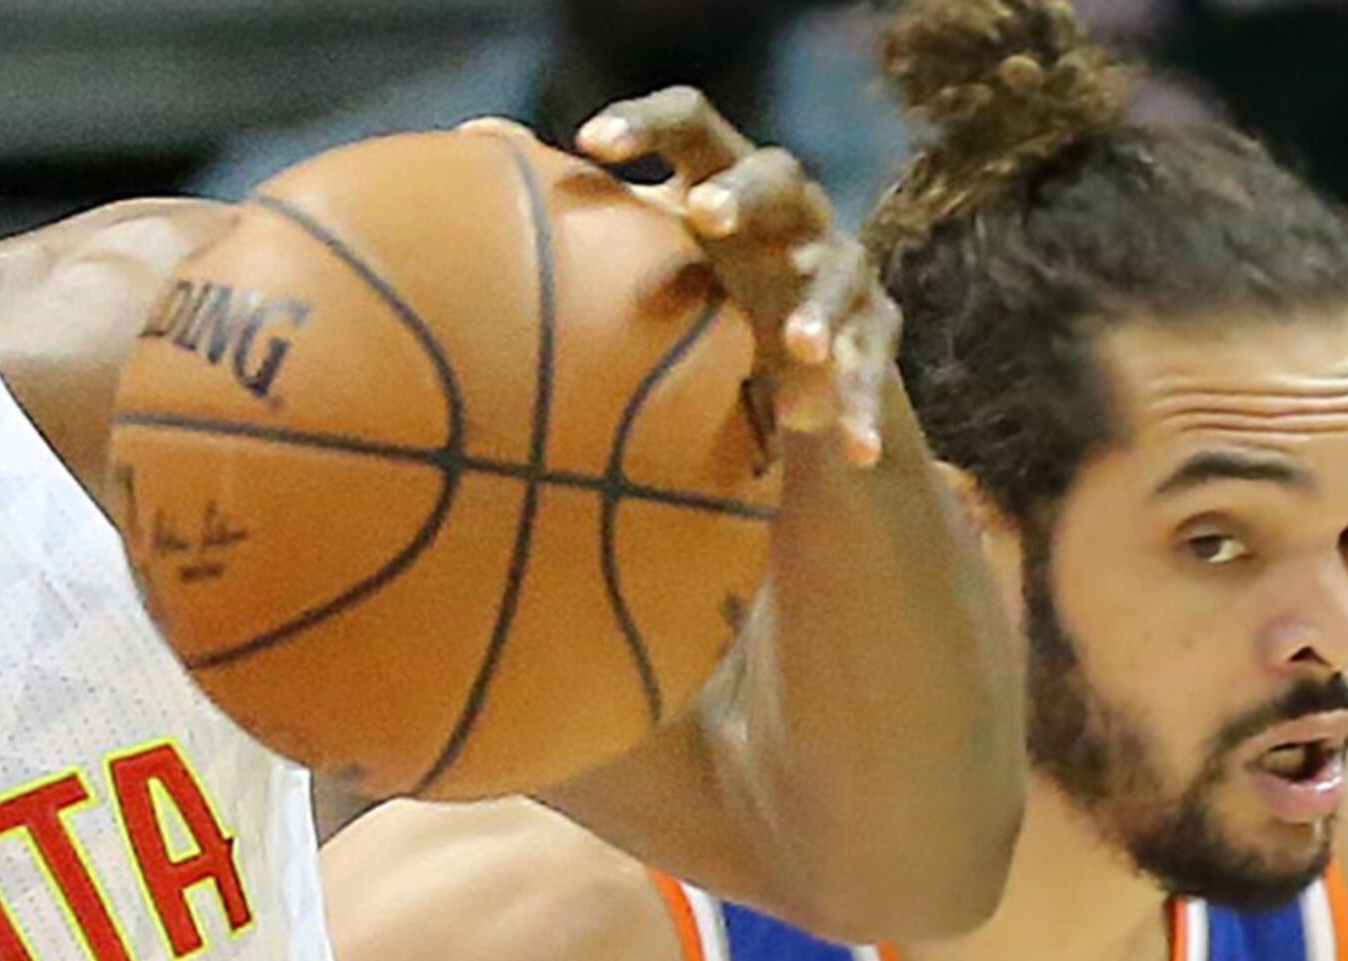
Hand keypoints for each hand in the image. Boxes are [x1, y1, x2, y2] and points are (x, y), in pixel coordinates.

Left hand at [565, 89, 897, 466]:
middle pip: (779, 175)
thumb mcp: (640, 244)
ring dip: (819, 307)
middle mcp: (790, 212)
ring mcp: (839, 267)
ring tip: (794, 344)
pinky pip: (875, 366)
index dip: (646, 123)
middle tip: (706, 216)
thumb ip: (578, 201)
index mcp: (724, 179)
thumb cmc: (697, 288)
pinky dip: (864, 406)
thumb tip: (473, 135)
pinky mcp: (874, 331)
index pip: (693, 125)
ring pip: (842, 273)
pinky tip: (851, 450)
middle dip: (745, 194)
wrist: (789, 362)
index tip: (590, 140)